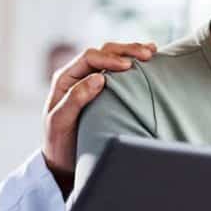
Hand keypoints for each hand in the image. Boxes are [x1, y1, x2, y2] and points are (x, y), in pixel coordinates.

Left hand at [42, 42, 155, 194]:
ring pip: (112, 57)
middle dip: (126, 50)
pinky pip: (118, 71)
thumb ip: (75, 98)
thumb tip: (99, 77)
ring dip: (132, 52)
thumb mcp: (61, 122)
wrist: (62, 160)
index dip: (109, 58)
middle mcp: (78, 75)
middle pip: (103, 52)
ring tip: (152, 51)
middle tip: (147, 53)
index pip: (89, 57)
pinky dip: (133, 63)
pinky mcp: (103, 90)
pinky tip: (149, 62)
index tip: (128, 66)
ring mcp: (91, 81)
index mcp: (65, 78)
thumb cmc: (59, 143)